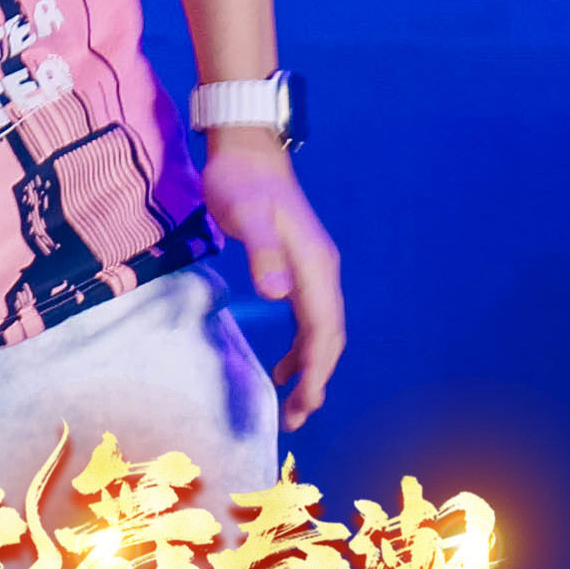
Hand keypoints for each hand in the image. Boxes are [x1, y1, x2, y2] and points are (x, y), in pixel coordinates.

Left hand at [202, 136, 344, 427]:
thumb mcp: (244, 214)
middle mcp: (320, 272)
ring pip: (319, 332)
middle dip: (316, 380)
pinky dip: (298, 349)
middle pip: (328, 338)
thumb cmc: (241, 180)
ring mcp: (311, 271)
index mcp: (315, 266)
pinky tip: (281, 367)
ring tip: (290, 405)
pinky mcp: (296, 268)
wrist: (245, 149)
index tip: (305, 403)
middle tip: (294, 419)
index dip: (318, 370)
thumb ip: (262, 253)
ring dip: (309, 369)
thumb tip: (278, 294)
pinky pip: (307, 320)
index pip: (325, 329)